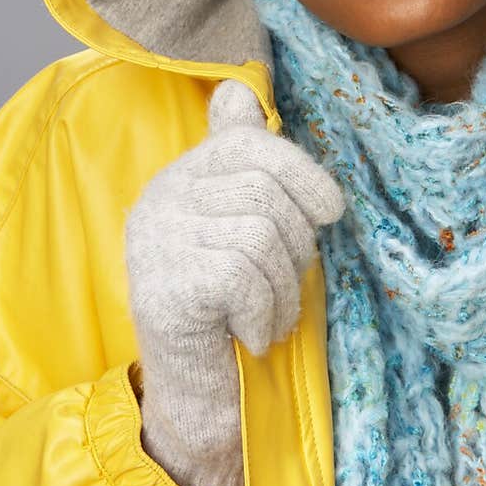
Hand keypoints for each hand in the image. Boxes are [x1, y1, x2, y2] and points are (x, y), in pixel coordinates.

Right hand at [125, 79, 345, 485]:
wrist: (200, 396)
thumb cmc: (237, 309)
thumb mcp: (244, 229)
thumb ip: (245, 166)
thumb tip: (237, 89)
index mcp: (180, 177)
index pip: (247, 140)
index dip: (302, 171)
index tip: (329, 211)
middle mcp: (159, 199)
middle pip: (264, 187)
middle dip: (298, 244)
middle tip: (288, 287)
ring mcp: (156, 241)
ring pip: (262, 234)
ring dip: (285, 288)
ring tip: (270, 316)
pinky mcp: (164, 285)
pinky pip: (246, 276)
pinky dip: (266, 313)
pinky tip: (253, 335)